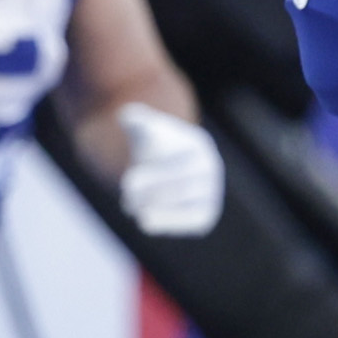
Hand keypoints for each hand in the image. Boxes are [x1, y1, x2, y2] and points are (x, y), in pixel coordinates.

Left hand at [113, 100, 226, 235]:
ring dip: (154, 206)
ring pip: (185, 202)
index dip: (150, 175)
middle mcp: (210, 168)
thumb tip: (126, 116)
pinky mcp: (206, 215)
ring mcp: (212, 192)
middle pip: (181, 183)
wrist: (169, 171)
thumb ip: (134, 121)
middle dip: (150, 191)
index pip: (174, 161)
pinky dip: (168, 222)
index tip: (125, 183)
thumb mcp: (143, 130)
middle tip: (125, 195)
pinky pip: (192, 220)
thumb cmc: (154, 149)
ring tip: (129, 206)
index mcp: (197, 144)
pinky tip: (144, 221)